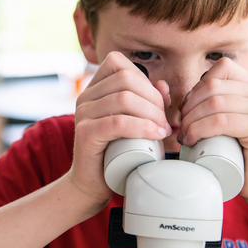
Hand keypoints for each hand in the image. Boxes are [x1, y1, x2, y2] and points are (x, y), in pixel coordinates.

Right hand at [68, 51, 170, 205]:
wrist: (92, 183)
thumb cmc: (115, 152)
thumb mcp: (135, 122)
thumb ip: (148, 101)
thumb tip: (163, 84)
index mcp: (94, 88)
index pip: (118, 63)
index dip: (144, 80)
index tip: (156, 104)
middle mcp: (85, 97)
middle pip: (125, 79)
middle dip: (153, 98)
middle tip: (164, 121)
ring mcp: (83, 114)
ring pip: (124, 98)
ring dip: (151, 113)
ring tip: (162, 130)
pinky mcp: (86, 133)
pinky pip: (118, 122)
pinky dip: (142, 127)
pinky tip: (155, 136)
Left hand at [178, 58, 247, 203]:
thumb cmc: (235, 152)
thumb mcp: (221, 119)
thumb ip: (206, 101)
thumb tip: (163, 86)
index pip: (221, 67)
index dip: (198, 88)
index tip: (189, 110)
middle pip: (213, 85)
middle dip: (189, 107)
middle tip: (182, 128)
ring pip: (214, 103)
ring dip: (191, 120)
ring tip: (185, 137)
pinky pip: (221, 121)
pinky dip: (199, 130)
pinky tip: (192, 141)